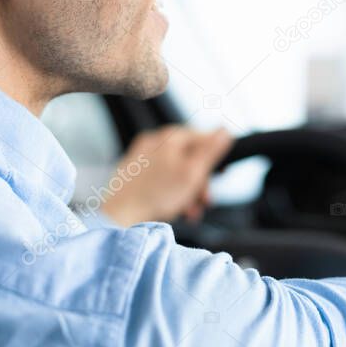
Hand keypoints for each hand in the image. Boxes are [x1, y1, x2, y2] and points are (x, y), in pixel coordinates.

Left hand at [100, 126, 233, 226]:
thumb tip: (224, 131)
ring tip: (189, 210)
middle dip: (200, 181)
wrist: (121, 216)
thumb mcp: (193, 172)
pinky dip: (170, 192)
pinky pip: (160, 179)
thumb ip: (210, 150)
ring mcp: (141, 157)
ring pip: (175, 170)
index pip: (202, 137)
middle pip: (188, 156)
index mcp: (169, 136)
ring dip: (187, 190)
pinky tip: (174, 208)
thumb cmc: (156, 196)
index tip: (220, 173)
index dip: (215, 157)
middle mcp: (153, 142)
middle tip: (204, 201)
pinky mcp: (132, 174)